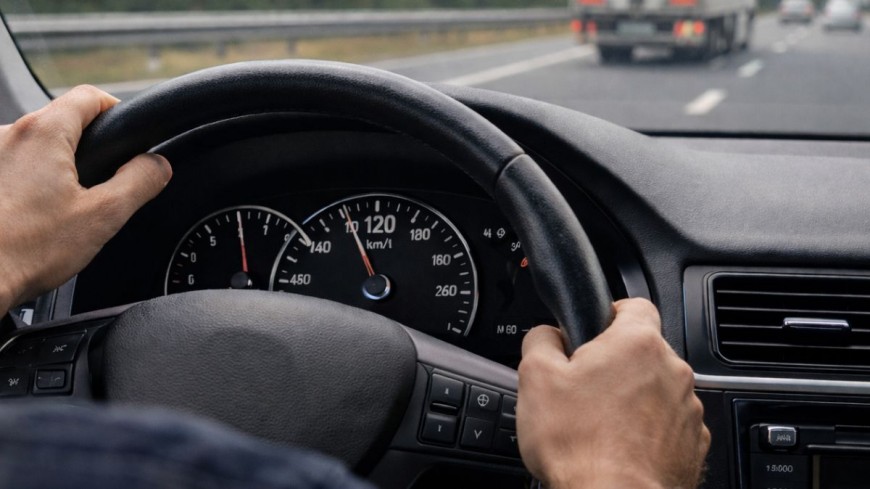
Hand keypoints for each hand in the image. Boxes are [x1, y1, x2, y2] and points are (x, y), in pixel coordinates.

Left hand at [0, 85, 171, 313]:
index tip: (128, 136)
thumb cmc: (26, 251)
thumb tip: (158, 165)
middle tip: (102, 184)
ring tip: (66, 207)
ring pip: (37, 145)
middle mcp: (8, 134)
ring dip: (57, 166)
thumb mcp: (103, 216)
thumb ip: (140, 182)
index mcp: (43, 133)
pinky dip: (32, 181)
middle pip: (62, 120)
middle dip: (87, 146)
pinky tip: (36, 216)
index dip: (116, 110)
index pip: (89, 96)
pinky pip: (14, 166)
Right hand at [517, 298, 709, 488]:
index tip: (593, 331)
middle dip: (615, 364)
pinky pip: (667, 424)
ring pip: (656, 389)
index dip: (609, 313)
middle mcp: (673, 370)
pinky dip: (647, 430)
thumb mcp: (535, 377)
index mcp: (637, 343)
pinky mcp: (693, 444)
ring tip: (599, 423)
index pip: (634, 303)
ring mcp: (687, 410)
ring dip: (633, 398)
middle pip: (643, 351)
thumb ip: (540, 339)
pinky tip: (618, 446)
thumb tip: (547, 334)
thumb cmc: (580, 445)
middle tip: (583, 387)